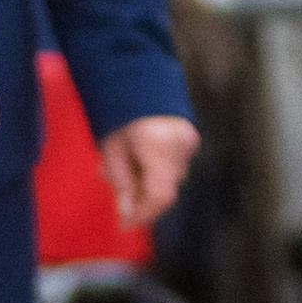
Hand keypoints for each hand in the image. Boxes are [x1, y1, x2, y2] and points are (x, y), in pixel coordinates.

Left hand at [97, 113, 200, 230]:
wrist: (137, 77)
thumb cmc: (118, 110)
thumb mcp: (111, 148)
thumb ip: (122, 181)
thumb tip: (127, 213)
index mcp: (158, 145)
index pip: (159, 195)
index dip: (143, 215)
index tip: (124, 225)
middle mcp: (179, 145)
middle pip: (164, 189)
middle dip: (139, 197)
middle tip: (117, 192)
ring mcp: (189, 141)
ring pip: (169, 178)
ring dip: (146, 182)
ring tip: (122, 165)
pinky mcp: (190, 138)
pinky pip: (173, 165)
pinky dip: (155, 169)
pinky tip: (136, 158)